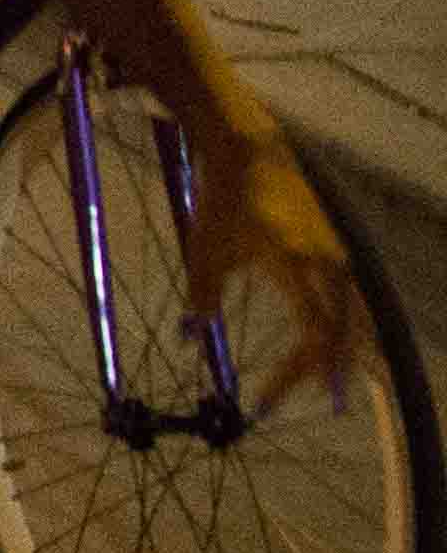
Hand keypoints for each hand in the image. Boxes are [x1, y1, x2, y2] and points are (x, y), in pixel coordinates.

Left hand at [172, 121, 366, 409]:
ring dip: (352, 350)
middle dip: (333, 372)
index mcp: (301, 272)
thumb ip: (204, 296)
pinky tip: (346, 336)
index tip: (265, 403)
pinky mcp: (335, 245)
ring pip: (358, 315)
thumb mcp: (206, 251)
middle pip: (346, 334)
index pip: (312, 339)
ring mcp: (338, 254)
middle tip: (327, 403)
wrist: (248, 149)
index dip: (294, 377)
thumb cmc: (222, 200)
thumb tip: (193, 336)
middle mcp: (330, 266)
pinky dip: (351, 323)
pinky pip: (353, 296)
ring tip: (343, 380)